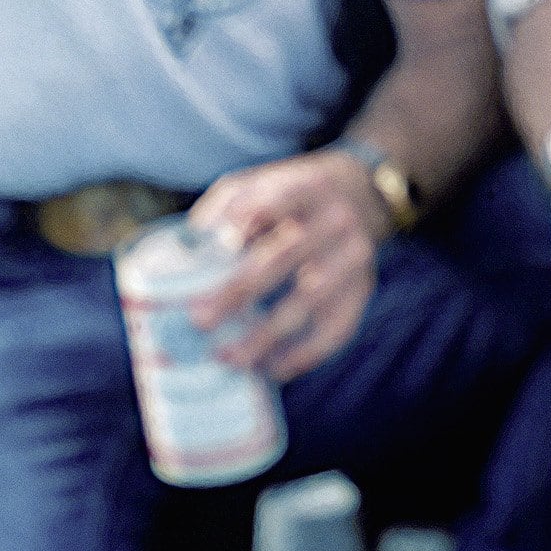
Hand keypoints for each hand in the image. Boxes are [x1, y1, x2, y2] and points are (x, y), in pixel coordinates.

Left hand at [190, 150, 394, 382]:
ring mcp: (354, 258)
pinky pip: (337, 330)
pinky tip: (273, 368)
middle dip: (239, 291)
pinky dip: (306, 354)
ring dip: (268, 334)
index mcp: (310, 187)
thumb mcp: (263, 181)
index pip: (282, 198)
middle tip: (200, 319)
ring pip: (312, 300)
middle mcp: (337, 220)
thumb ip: (227, 205)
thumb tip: (188, 247)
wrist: (359, 196)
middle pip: (286, 256)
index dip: (252, 216)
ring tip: (229, 358)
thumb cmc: (290, 197)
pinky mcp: (362, 290)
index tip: (220, 242)